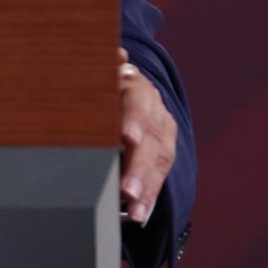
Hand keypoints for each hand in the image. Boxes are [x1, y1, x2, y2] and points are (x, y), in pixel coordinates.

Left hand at [119, 46, 175, 224]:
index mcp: (135, 87)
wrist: (132, 88)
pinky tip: (139, 215)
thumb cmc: (103, 83)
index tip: (126, 138)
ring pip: (158, 163)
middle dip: (139, 167)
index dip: (133, 120)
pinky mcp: (165, 152)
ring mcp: (163, 133)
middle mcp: (154, 111)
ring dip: (146, 189)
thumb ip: (104, 66)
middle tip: (127, 191)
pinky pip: (159, 177)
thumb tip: (115, 52)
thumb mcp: (101, 72)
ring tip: (134, 211)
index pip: (136, 103)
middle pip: (150, 140)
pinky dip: (149, 197)